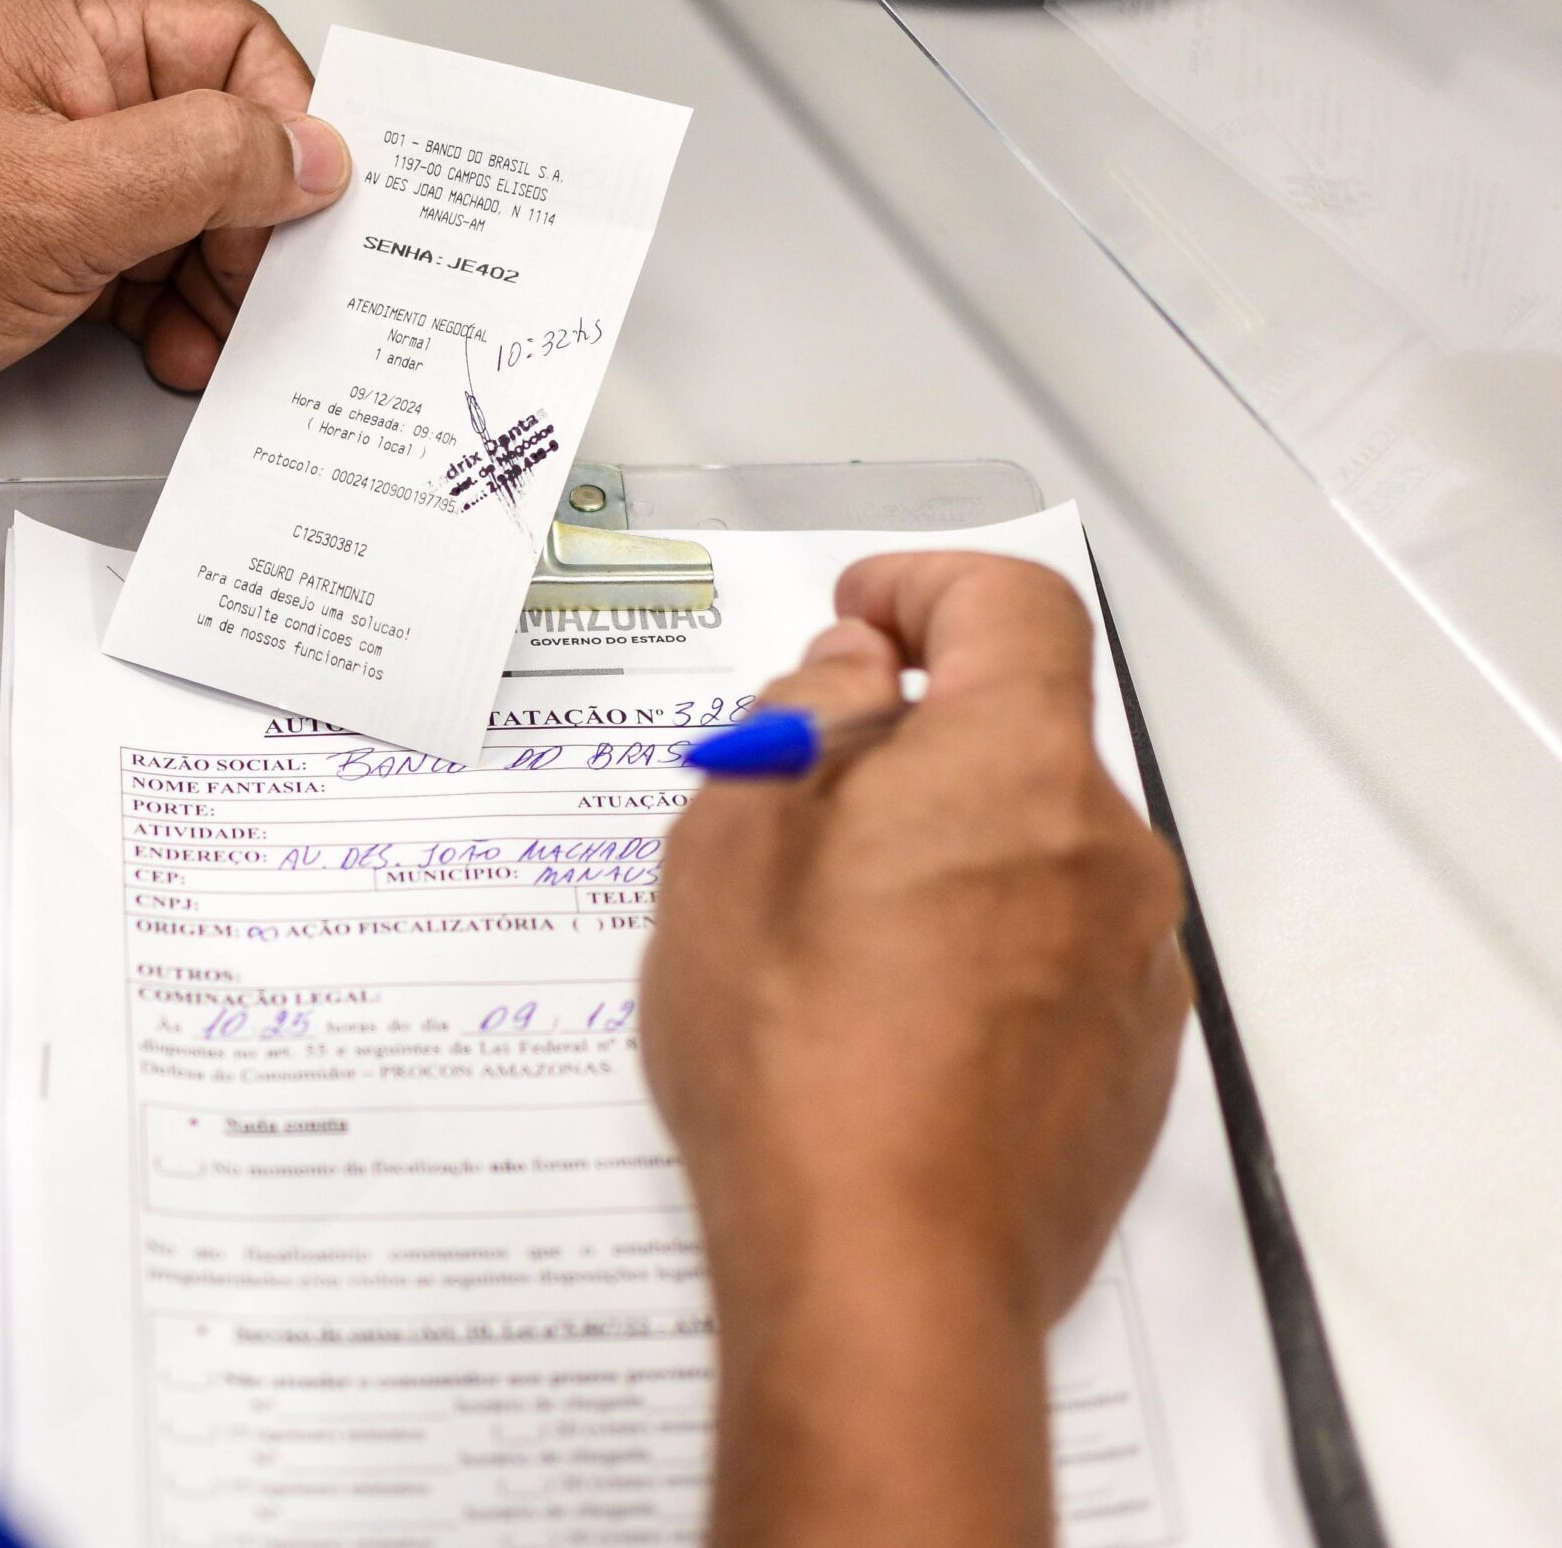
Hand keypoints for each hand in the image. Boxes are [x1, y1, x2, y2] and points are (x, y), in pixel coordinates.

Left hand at [0, 0, 351, 464]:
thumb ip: (205, 165)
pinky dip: (162, 313)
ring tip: (214, 341)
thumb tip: (306, 150)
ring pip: (177, 212)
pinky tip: (172, 352)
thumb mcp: (64, 202)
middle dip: (249, 227)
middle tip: (264, 297)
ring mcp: (36, 170)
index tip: (311, 214)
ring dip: (211, 284)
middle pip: (214, 136)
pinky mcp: (20, 246)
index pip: (232, 46)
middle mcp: (53, 88)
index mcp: (62, 31)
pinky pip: (128, 266)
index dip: (286, 130)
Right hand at [642, 553, 1188, 1328]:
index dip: (930, 585)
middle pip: (1018, 738)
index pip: (1013, 607)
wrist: (887, 1276)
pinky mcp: (1132, 1067)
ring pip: (1035, 853)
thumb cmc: (790, 1053)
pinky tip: (891, 1028)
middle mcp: (1106, 852)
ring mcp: (1132, 967)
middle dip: (913, 741)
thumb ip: (801, 721)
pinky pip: (1057, 957)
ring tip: (824, 941)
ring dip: (945, 852)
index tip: (857, 617)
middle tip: (792, 807)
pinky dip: (983, 949)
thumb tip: (855, 673)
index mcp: (1013, 768)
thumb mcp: (730, 848)